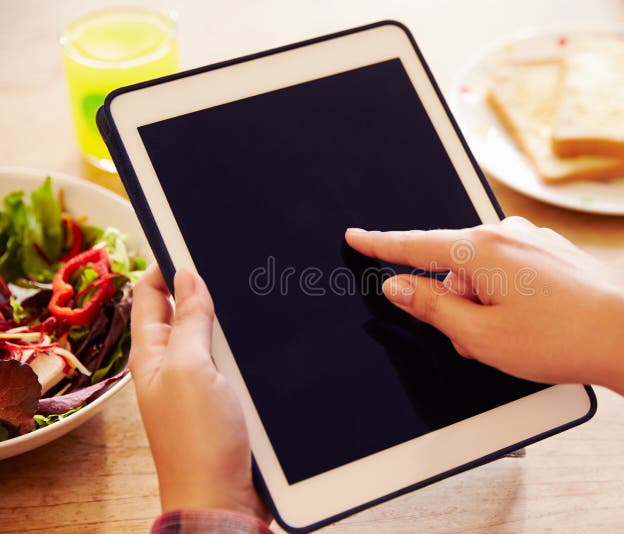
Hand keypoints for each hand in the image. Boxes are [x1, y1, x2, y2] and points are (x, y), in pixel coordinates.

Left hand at [129, 266, 269, 520]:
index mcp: (152, 355)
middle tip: (232, 258)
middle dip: (204, 285)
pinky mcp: (228, 397)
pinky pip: (234, 359)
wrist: (224, 497)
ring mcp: (202, 382)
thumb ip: (189, 322)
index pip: (152, 296)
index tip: (191, 239)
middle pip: (184, 311)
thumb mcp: (190, 369)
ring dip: (230, 315)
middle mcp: (174, 365)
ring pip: (214, 334)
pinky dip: (246, 343)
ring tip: (253, 288)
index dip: (168, 266)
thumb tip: (188, 277)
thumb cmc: (199, 441)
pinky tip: (266, 332)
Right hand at [346, 217, 623, 429]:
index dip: (381, 246)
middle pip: (453, 269)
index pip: (415, 246)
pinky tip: (534, 324)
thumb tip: (398, 287)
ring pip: (484, 275)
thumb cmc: (560, 337)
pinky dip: (508, 299)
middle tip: (480, 340)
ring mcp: (533, 240)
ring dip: (484, 306)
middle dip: (455, 304)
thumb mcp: (480, 334)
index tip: (356, 237)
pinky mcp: (551, 252)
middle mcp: (506, 234)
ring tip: (516, 339)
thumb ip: (431, 306)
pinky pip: (511, 273)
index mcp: (482, 250)